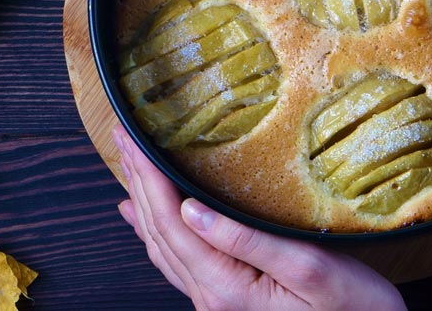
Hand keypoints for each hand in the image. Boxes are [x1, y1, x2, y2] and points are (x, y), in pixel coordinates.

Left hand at [113, 124, 406, 310]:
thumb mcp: (311, 270)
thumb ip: (247, 242)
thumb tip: (191, 211)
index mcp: (226, 288)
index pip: (171, 222)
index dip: (148, 177)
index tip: (133, 138)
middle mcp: (212, 299)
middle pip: (159, 233)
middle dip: (138, 182)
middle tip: (121, 137)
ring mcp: (217, 305)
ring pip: (164, 248)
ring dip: (144, 203)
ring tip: (130, 167)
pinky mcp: (229, 303)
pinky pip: (179, 261)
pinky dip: (159, 232)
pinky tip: (152, 220)